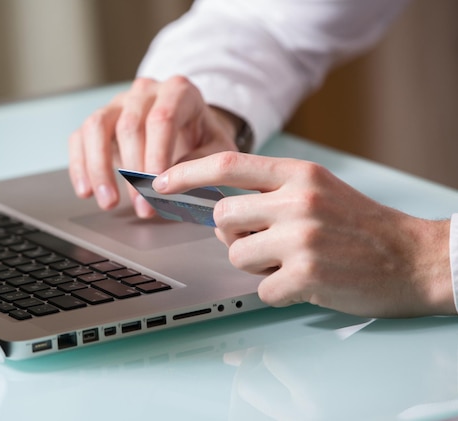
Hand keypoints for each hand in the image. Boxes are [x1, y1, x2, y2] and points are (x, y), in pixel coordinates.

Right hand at [68, 76, 239, 217]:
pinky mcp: (99, 120)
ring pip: (97, 126)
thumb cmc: (204, 140)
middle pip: (129, 126)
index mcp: (179, 91)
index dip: (156, 155)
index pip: (162, 118)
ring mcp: (118, 103)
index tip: (155, 186)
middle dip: (133, 172)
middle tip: (142, 207)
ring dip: (99, 168)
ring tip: (109, 202)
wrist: (191, 128)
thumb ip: (200, 164)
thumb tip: (171, 183)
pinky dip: (80, 167)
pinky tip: (87, 191)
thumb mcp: (217, 150)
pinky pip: (80, 138)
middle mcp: (145, 91)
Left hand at [153, 152, 455, 317]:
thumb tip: (220, 206)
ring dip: (256, 266)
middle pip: (223, 218)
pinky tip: (306, 282)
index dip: (186, 172)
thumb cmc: (361, 225)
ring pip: (236, 256)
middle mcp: (297, 201)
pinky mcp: (307, 275)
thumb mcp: (318, 189)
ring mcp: (302, 238)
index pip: (226, 164)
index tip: (161, 181)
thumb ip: (272, 191)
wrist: (414, 258)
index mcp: (299, 175)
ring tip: (290, 262)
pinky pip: (262, 289)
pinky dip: (277, 291)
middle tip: (261, 242)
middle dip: (232, 236)